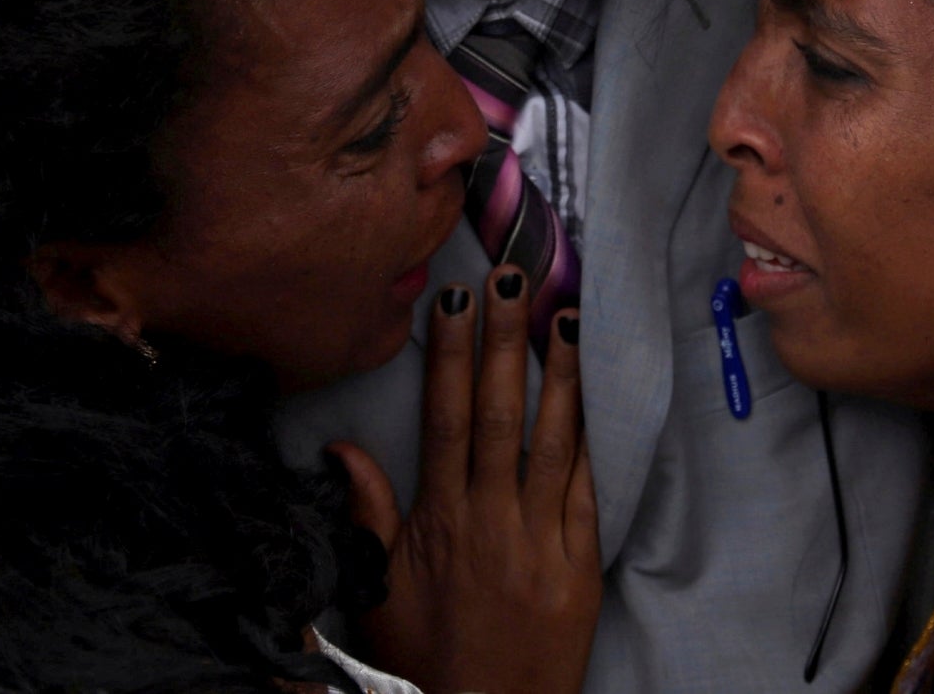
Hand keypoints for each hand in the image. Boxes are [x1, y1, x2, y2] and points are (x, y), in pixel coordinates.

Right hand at [329, 267, 599, 693]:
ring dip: (558, 375)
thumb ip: (367, 513)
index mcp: (439, 521)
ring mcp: (540, 543)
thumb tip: (341, 447)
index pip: (445, 419)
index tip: (457, 300)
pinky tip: (592, 395)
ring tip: (564, 315)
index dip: (451, 357)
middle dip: (505, 341)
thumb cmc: (424, 661)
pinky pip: (585, 492)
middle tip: (515, 277)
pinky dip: (588, 441)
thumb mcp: (380, 590)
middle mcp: (491, 521)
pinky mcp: (580, 568)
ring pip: (550, 442)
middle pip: (499, 414)